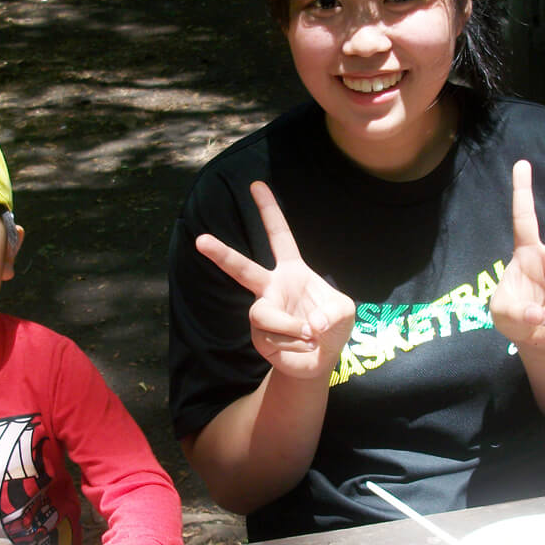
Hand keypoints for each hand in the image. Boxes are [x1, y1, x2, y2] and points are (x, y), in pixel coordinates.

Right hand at [195, 181, 354, 379]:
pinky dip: (297, 344)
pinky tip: (306, 346)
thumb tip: (310, 323)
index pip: (279, 235)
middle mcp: (272, 287)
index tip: (256, 185)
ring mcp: (263, 311)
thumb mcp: (344, 311)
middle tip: (200, 240)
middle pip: (243, 269)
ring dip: (290, 326)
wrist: (320, 359)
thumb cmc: (330, 326)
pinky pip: (274, 337)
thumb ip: (333, 311)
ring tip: (310, 336)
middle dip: (222, 254)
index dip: (269, 210)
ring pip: (263, 313)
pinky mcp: (259, 336)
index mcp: (292, 270)